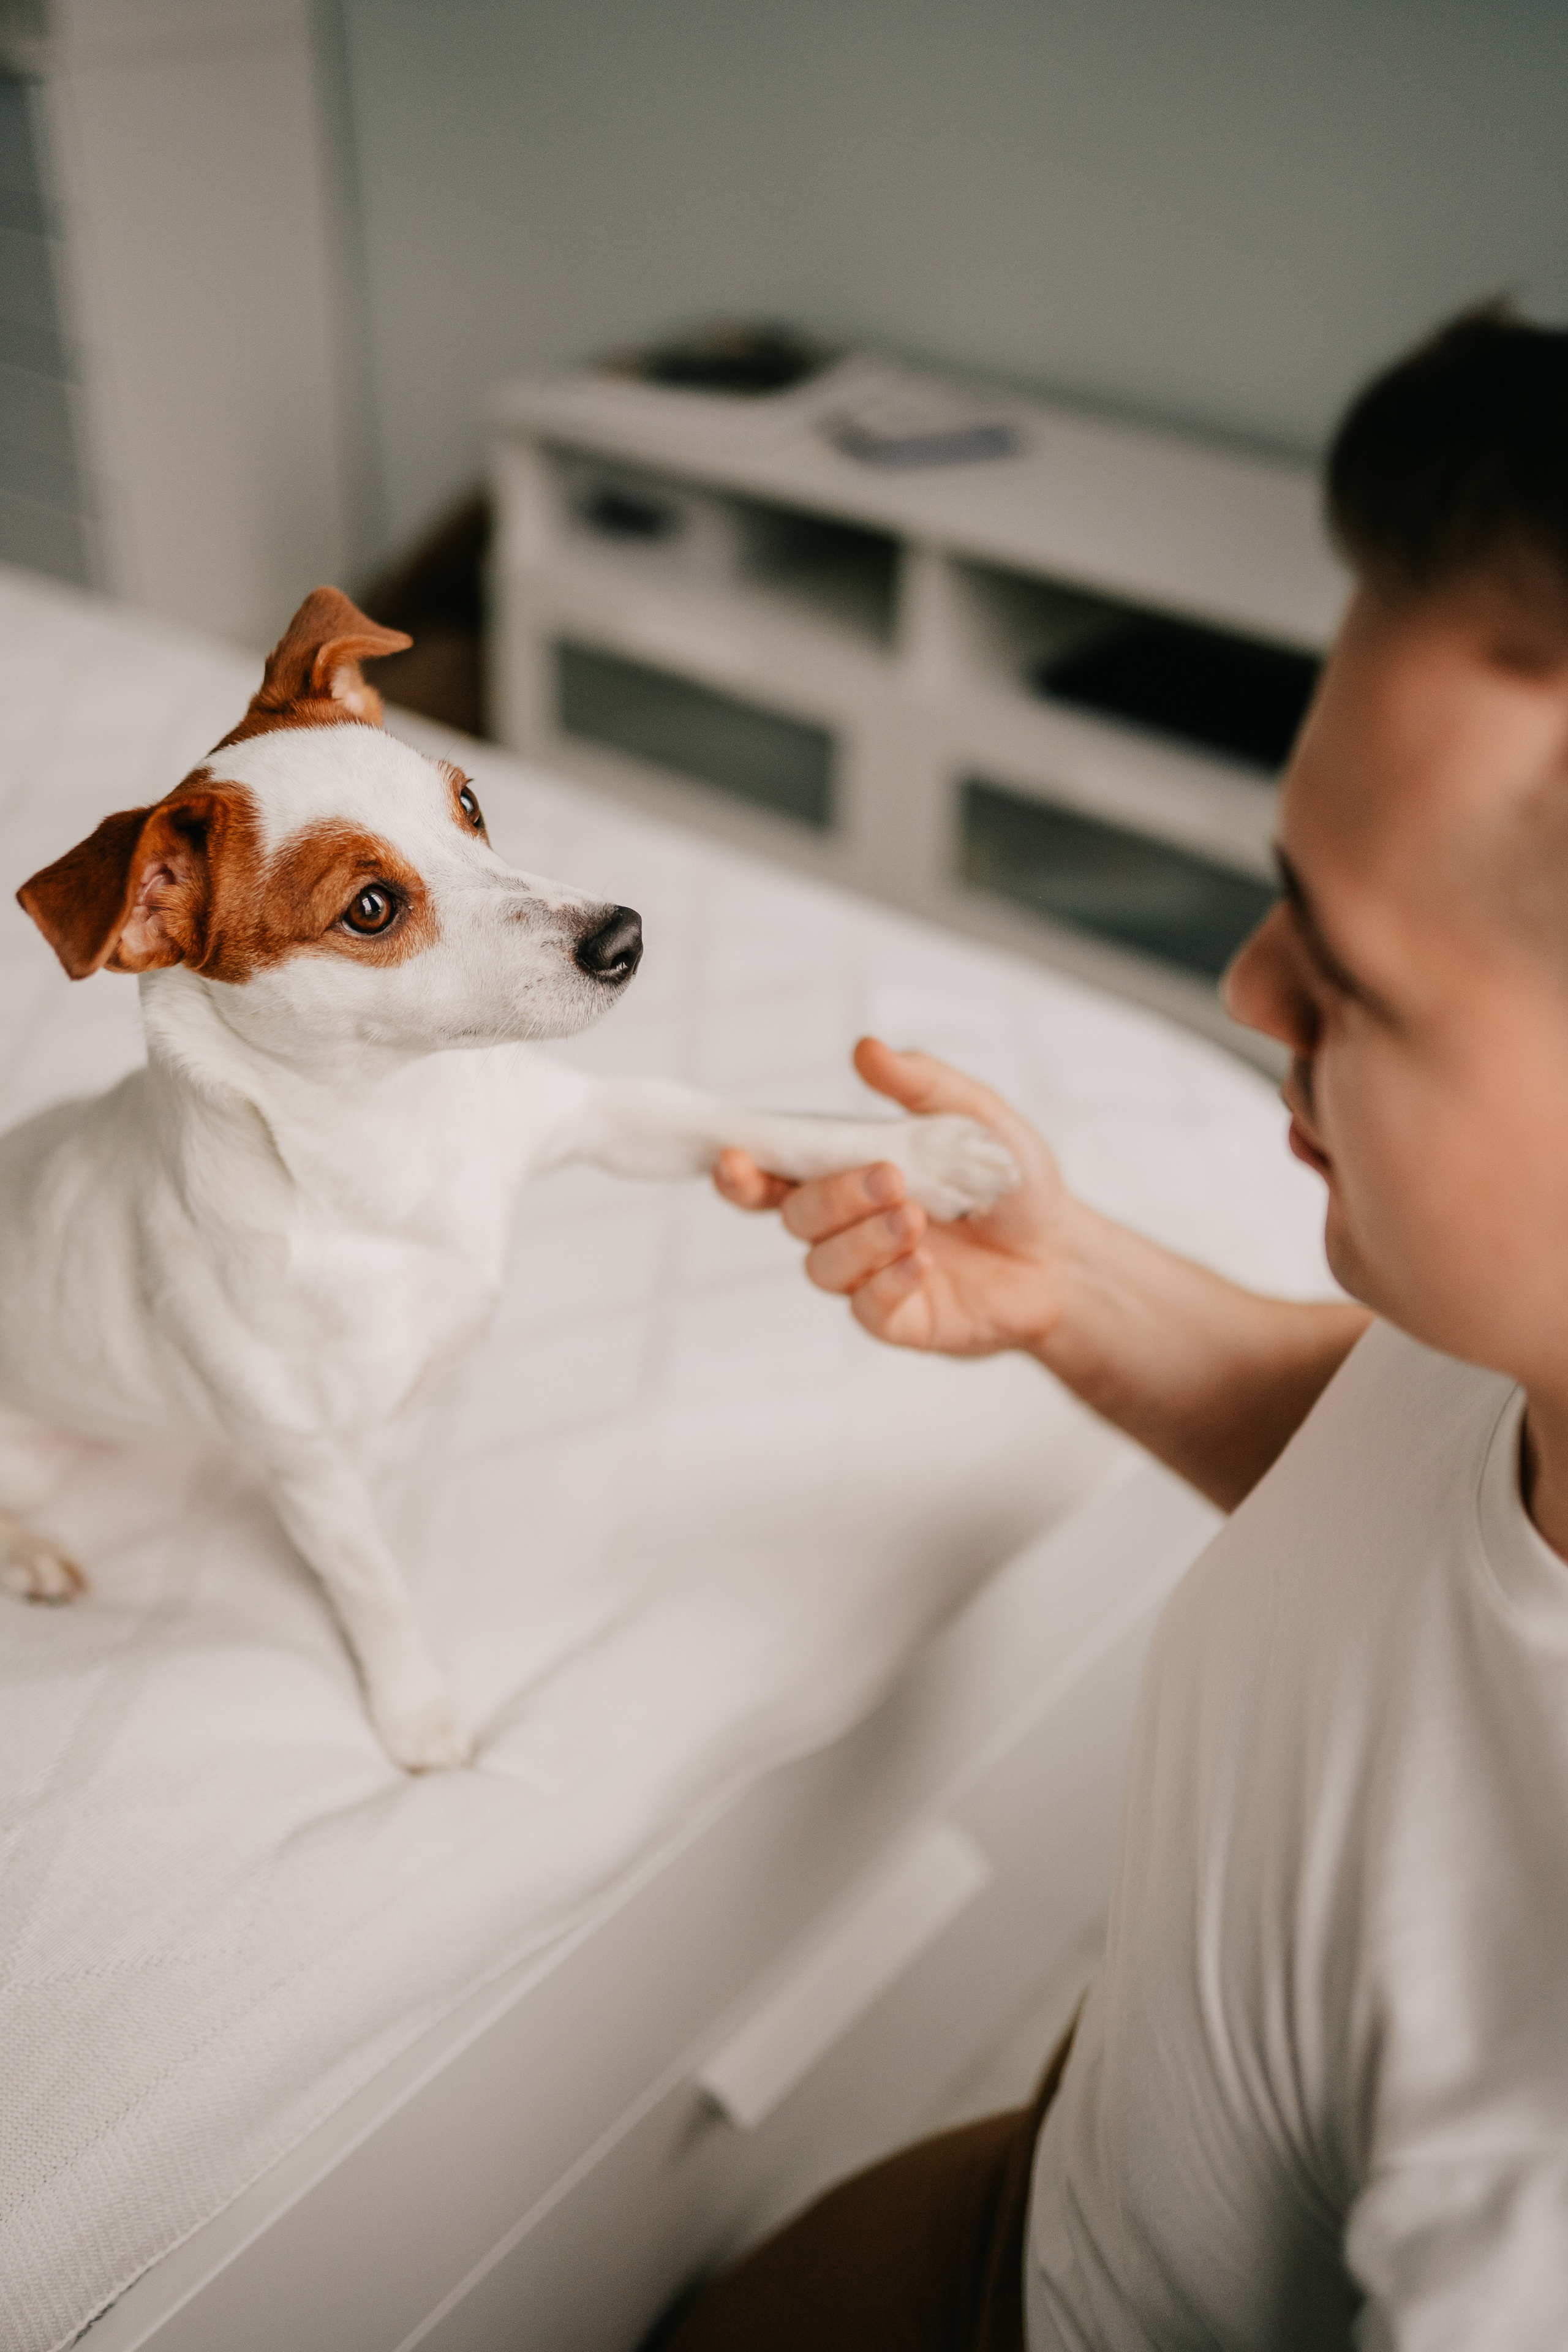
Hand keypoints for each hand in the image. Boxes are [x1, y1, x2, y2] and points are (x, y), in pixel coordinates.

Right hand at [714, 1038, 1076, 1355]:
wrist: (1063, 1254)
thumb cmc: (1010, 1183)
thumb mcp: (977, 1119)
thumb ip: (921, 1085)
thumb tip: (866, 1048)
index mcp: (849, 1175)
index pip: (776, 1175)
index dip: (744, 1172)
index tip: (733, 1158)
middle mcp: (846, 1228)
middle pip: (796, 1217)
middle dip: (834, 1194)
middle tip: (889, 1176)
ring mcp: (868, 1276)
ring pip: (822, 1265)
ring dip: (863, 1238)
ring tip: (916, 1219)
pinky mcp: (898, 1319)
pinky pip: (866, 1308)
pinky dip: (889, 1282)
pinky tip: (924, 1264)